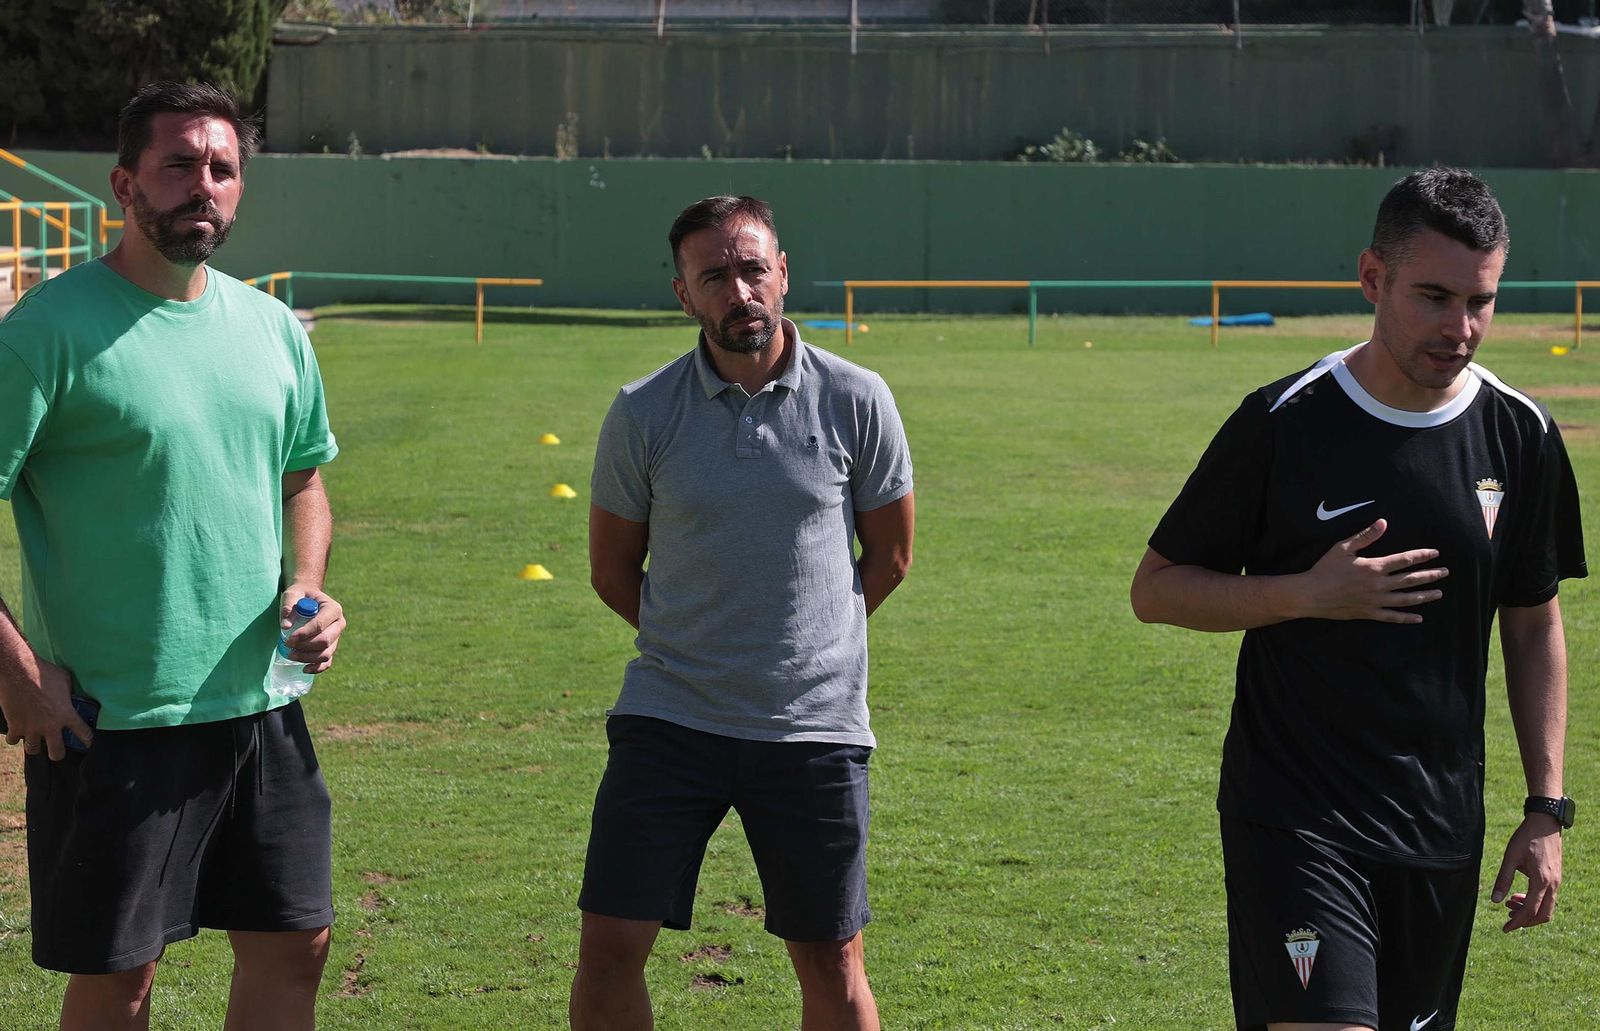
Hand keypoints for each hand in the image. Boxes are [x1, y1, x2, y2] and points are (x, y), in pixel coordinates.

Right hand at [0, 659, 91, 760]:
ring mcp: (32, 728)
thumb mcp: (65, 680)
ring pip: (33, 749)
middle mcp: (50, 725)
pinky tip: (17, 732)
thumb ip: (69, 692)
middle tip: (57, 750)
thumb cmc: (43, 673)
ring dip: (34, 745)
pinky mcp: (15, 726)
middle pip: (57, 752)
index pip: (84, 733)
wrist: (18, 671)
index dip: (88, 740)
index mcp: (66, 714)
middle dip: (58, 753)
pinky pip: (13, 740)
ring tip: (35, 740)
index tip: (88, 743)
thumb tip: (70, 694)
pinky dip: (14, 737)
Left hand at [280, 585, 346, 673]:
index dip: (304, 634)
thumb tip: (286, 626)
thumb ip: (288, 606)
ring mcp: (337, 637)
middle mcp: (339, 623)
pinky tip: (304, 669)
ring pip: (326, 653)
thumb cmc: (300, 595)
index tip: (288, 639)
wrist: (308, 598)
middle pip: (325, 641)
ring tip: (291, 655)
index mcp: (333, 609)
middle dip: (305, 647)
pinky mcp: (331, 647)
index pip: (320, 625)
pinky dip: (317, 668)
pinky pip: (328, 662)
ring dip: (308, 658)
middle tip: (288, 646)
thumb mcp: (292, 594)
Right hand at [1295, 518, 1447, 622]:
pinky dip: (1406, 618)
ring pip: (1406, 599)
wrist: (1310, 594)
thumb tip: (1383, 523)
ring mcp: (1375, 601)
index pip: (1405, 560)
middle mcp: (1379, 585)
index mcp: (1374, 567)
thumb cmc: (1324, 569)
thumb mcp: (1343, 548)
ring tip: (1439, 593)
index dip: (1422, 556)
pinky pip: (1392, 617)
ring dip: (1424, 596)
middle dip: (1430, 575)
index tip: (1435, 553)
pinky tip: (1418, 618)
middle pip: (1411, 579)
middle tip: (1445, 573)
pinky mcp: (1368, 613)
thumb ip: (1365, 536)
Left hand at [1492, 814, 1562, 931]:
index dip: (1517, 922)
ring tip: (1509, 903)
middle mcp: (1553, 885)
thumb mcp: (1510, 858)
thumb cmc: (1526, 838)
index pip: (1530, 911)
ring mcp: (1557, 882)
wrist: (1545, 823)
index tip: (1504, 929)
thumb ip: (1503, 879)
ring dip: (1529, 911)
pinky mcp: (1557, 878)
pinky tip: (1519, 895)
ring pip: (1547, 908)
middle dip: (1525, 921)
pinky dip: (1535, 902)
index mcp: (1541, 881)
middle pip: (1543, 915)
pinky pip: (1548, 898)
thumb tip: (1495, 901)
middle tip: (1507, 918)